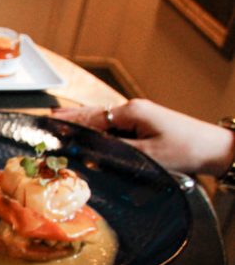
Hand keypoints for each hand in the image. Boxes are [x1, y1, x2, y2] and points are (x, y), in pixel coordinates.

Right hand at [52, 99, 234, 176]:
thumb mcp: (148, 155)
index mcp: (130, 111)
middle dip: (69, 117)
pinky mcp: (144, 125)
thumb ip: (115, 152)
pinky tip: (89, 131)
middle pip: (92, 114)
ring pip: (101, 118)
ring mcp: (138, 116)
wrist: (218, 150)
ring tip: (60, 121)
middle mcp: (132, 109)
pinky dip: (96, 127)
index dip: (67, 124)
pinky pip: (112, 125)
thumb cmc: (188, 150)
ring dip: (82, 121)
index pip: (89, 118)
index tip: (47, 126)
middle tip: (46, 120)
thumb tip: (89, 152)